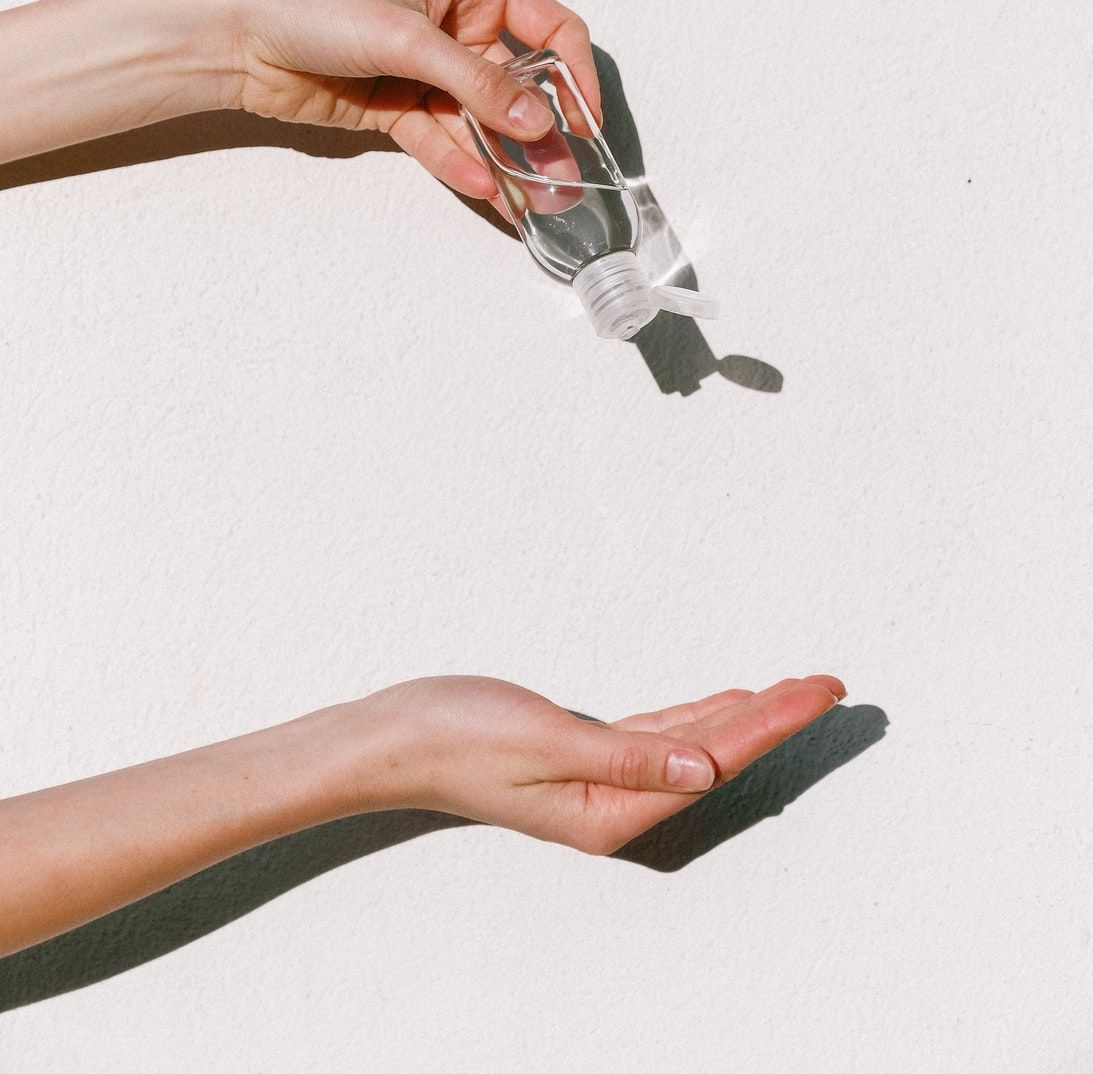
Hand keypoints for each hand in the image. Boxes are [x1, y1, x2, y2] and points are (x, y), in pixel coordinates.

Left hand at [223, 0, 600, 201]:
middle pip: (519, 90)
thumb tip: (538, 122)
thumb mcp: (408, 37)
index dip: (575, 77)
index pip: (549, 31)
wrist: (243, 40)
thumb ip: (477, 82)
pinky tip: (485, 191)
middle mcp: (458, 31)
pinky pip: (445, 144)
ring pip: (483, 126)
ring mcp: (431, 76)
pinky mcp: (402, 112)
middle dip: (541, 137)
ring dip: (507, 164)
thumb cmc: (317, 6)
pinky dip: (462, 168)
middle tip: (562, 182)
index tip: (586, 124)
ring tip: (531, 202)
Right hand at [359, 673, 845, 855]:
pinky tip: (725, 701)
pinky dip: (697, 716)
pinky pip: (659, 735)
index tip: (817, 692)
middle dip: (773, 719)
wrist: (394, 735)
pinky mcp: (584, 753)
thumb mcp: (545, 743)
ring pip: (691, 744)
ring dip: (743, 716)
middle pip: (713, 756)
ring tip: (794, 690)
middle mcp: (614, 803)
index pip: (712, 763)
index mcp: (609, 811)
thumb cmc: (457, 738)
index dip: (770, 725)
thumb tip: (706, 771)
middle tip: (828, 684)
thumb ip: (629, 757)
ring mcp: (601, 780)